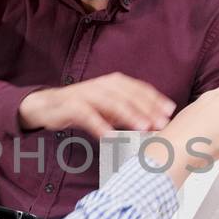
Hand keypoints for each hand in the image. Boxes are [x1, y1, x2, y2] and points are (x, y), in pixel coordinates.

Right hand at [17, 73, 176, 138]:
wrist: (47, 106)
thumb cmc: (83, 107)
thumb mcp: (109, 109)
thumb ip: (128, 113)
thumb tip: (154, 124)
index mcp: (113, 83)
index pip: (138, 89)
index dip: (155, 99)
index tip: (170, 112)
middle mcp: (101, 85)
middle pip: (128, 95)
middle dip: (146, 108)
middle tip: (161, 123)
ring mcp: (85, 94)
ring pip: (110, 102)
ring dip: (128, 115)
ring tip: (142, 127)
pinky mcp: (70, 105)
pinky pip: (86, 114)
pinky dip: (98, 124)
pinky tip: (109, 136)